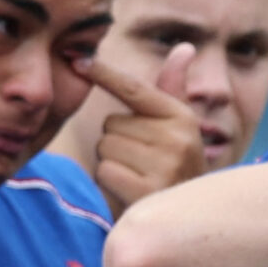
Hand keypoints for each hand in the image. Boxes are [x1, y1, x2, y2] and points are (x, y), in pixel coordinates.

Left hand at [83, 47, 208, 215]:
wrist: (189, 220)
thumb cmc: (176, 166)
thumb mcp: (179, 127)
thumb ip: (173, 88)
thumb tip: (185, 46)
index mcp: (181, 117)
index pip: (134, 89)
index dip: (104, 74)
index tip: (78, 61)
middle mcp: (177, 138)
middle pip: (111, 124)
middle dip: (118, 142)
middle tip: (142, 161)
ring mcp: (165, 165)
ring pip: (105, 147)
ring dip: (113, 162)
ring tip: (139, 175)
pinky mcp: (147, 190)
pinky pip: (104, 171)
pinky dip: (111, 181)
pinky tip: (133, 190)